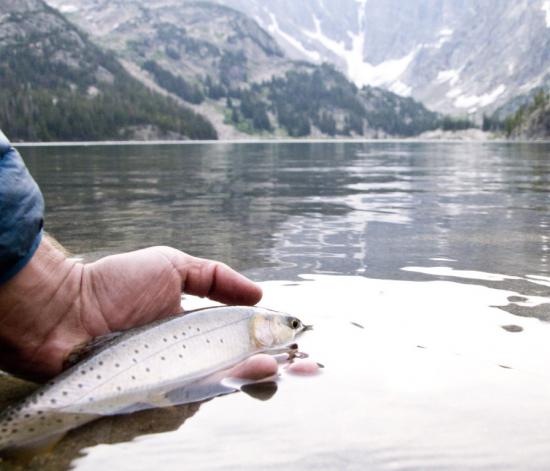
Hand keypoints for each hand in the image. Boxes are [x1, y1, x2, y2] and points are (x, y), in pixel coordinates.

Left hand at [0, 236, 275, 380]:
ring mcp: (169, 378)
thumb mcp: (169, 266)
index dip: (269, 344)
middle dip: (268, 368)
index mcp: (193, 329)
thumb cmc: (111, 284)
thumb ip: (214, 276)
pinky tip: (237, 378)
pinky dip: (213, 389)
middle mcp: (185, 357)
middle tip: (296, 365)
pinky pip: (187, 399)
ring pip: (217, 386)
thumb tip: (259, 295)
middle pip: (235, 368)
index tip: (298, 345)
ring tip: (269, 368)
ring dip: (247, 378)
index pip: (238, 340)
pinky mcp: (151, 396)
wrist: (63, 308)